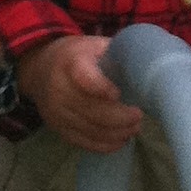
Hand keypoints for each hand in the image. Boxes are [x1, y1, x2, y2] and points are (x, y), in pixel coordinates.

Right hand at [16, 34, 144, 152]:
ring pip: (90, 129)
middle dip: (120, 117)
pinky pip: (82, 142)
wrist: (39, 69)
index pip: (85, 78)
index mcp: (71, 62)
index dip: (102, 88)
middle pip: (91, 110)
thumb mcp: (95, 45)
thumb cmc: (77, 55)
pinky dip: (104, 145)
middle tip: (139, 116)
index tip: (119, 93)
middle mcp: (59, 89)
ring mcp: (57, 112)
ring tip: (134, 128)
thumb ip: (118, 52)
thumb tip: (150, 64)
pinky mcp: (58, 128)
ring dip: (116, 133)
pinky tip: (120, 140)